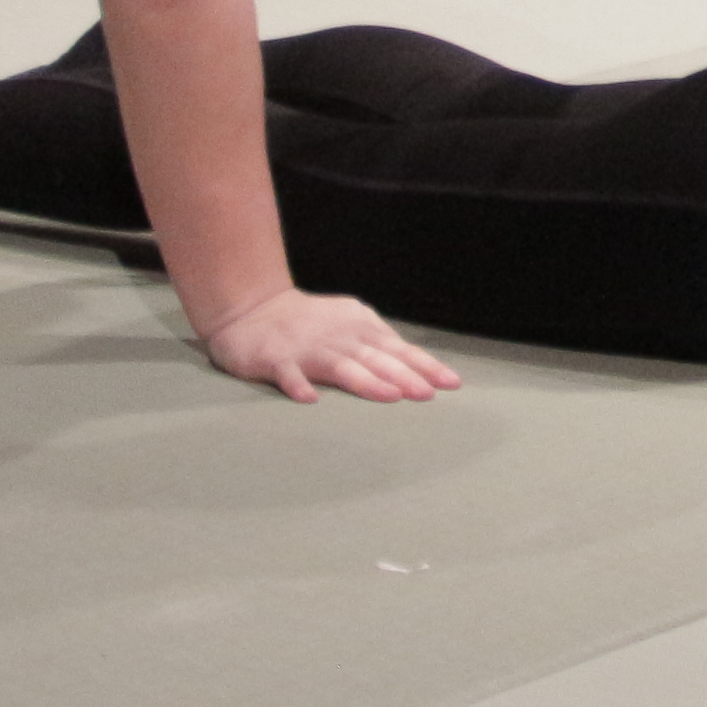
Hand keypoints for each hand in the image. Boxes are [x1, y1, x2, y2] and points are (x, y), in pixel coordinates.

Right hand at [198, 285, 460, 404]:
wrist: (254, 307)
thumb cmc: (311, 322)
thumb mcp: (351, 323)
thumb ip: (379, 342)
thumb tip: (419, 366)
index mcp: (361, 329)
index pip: (400, 350)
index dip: (426, 366)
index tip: (452, 383)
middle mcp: (340, 338)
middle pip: (377, 359)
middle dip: (405, 376)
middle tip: (429, 394)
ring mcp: (308, 348)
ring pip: (342, 367)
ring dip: (367, 382)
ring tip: (391, 396)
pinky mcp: (276, 359)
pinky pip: (288, 374)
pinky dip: (298, 386)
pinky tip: (310, 400)